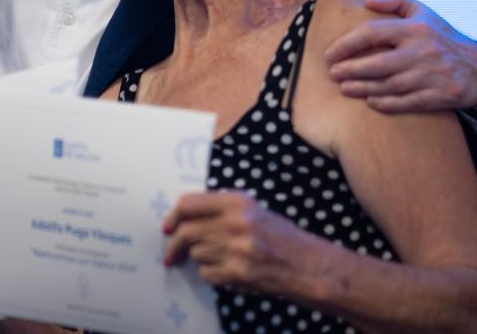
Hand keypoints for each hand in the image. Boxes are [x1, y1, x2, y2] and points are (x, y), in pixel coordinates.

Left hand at [164, 191, 311, 294]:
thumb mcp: (252, 211)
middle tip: (172, 254)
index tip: (167, 228)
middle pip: (186, 232)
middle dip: (175, 245)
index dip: (172, 217)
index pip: (188, 204)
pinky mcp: (239, 273)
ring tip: (221, 258)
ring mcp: (237, 249)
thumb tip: (183, 217)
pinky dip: (212, 275)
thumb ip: (220, 210)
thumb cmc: (281, 236)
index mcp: (237, 202)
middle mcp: (235, 223)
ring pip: (196, 254)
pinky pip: (207, 274)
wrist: (309, 266)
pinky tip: (227, 271)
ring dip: (201, 259)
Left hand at [325, 0, 476, 113]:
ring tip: (344, 88)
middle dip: (351, 70)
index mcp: (415, 28)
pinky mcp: (442, 95)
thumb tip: (368, 1)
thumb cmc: (440, 37)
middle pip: (378, 63)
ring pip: (390, 85)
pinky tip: (370, 102)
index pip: (373, 33)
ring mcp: (433, 75)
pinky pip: (409, 102)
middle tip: (332, 74)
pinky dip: (388, 104)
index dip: (347, 44)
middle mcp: (423, 51)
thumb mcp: (423, 12)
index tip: (330, 53)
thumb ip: (395, 0)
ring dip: (363, 88)